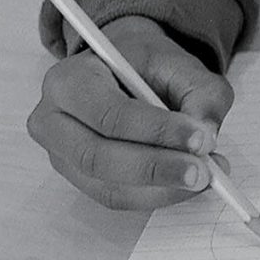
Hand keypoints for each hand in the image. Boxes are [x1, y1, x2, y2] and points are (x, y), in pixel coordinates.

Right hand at [26, 14, 234, 212]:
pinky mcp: (75, 180)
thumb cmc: (145, 63)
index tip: (201, 139)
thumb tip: (207, 136)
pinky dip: (152, 195)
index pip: (110, 114)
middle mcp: (52, 121)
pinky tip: (184, 185)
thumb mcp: (179, 62)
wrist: (121, 68)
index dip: (156, 131)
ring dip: (159, 188)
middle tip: (202, 170)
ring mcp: (59, 156)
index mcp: (69, 80)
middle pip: (99, 157)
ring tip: (201, 178)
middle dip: (157, 167)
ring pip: (106, 186)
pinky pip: (113, 197)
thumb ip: (200, 93)